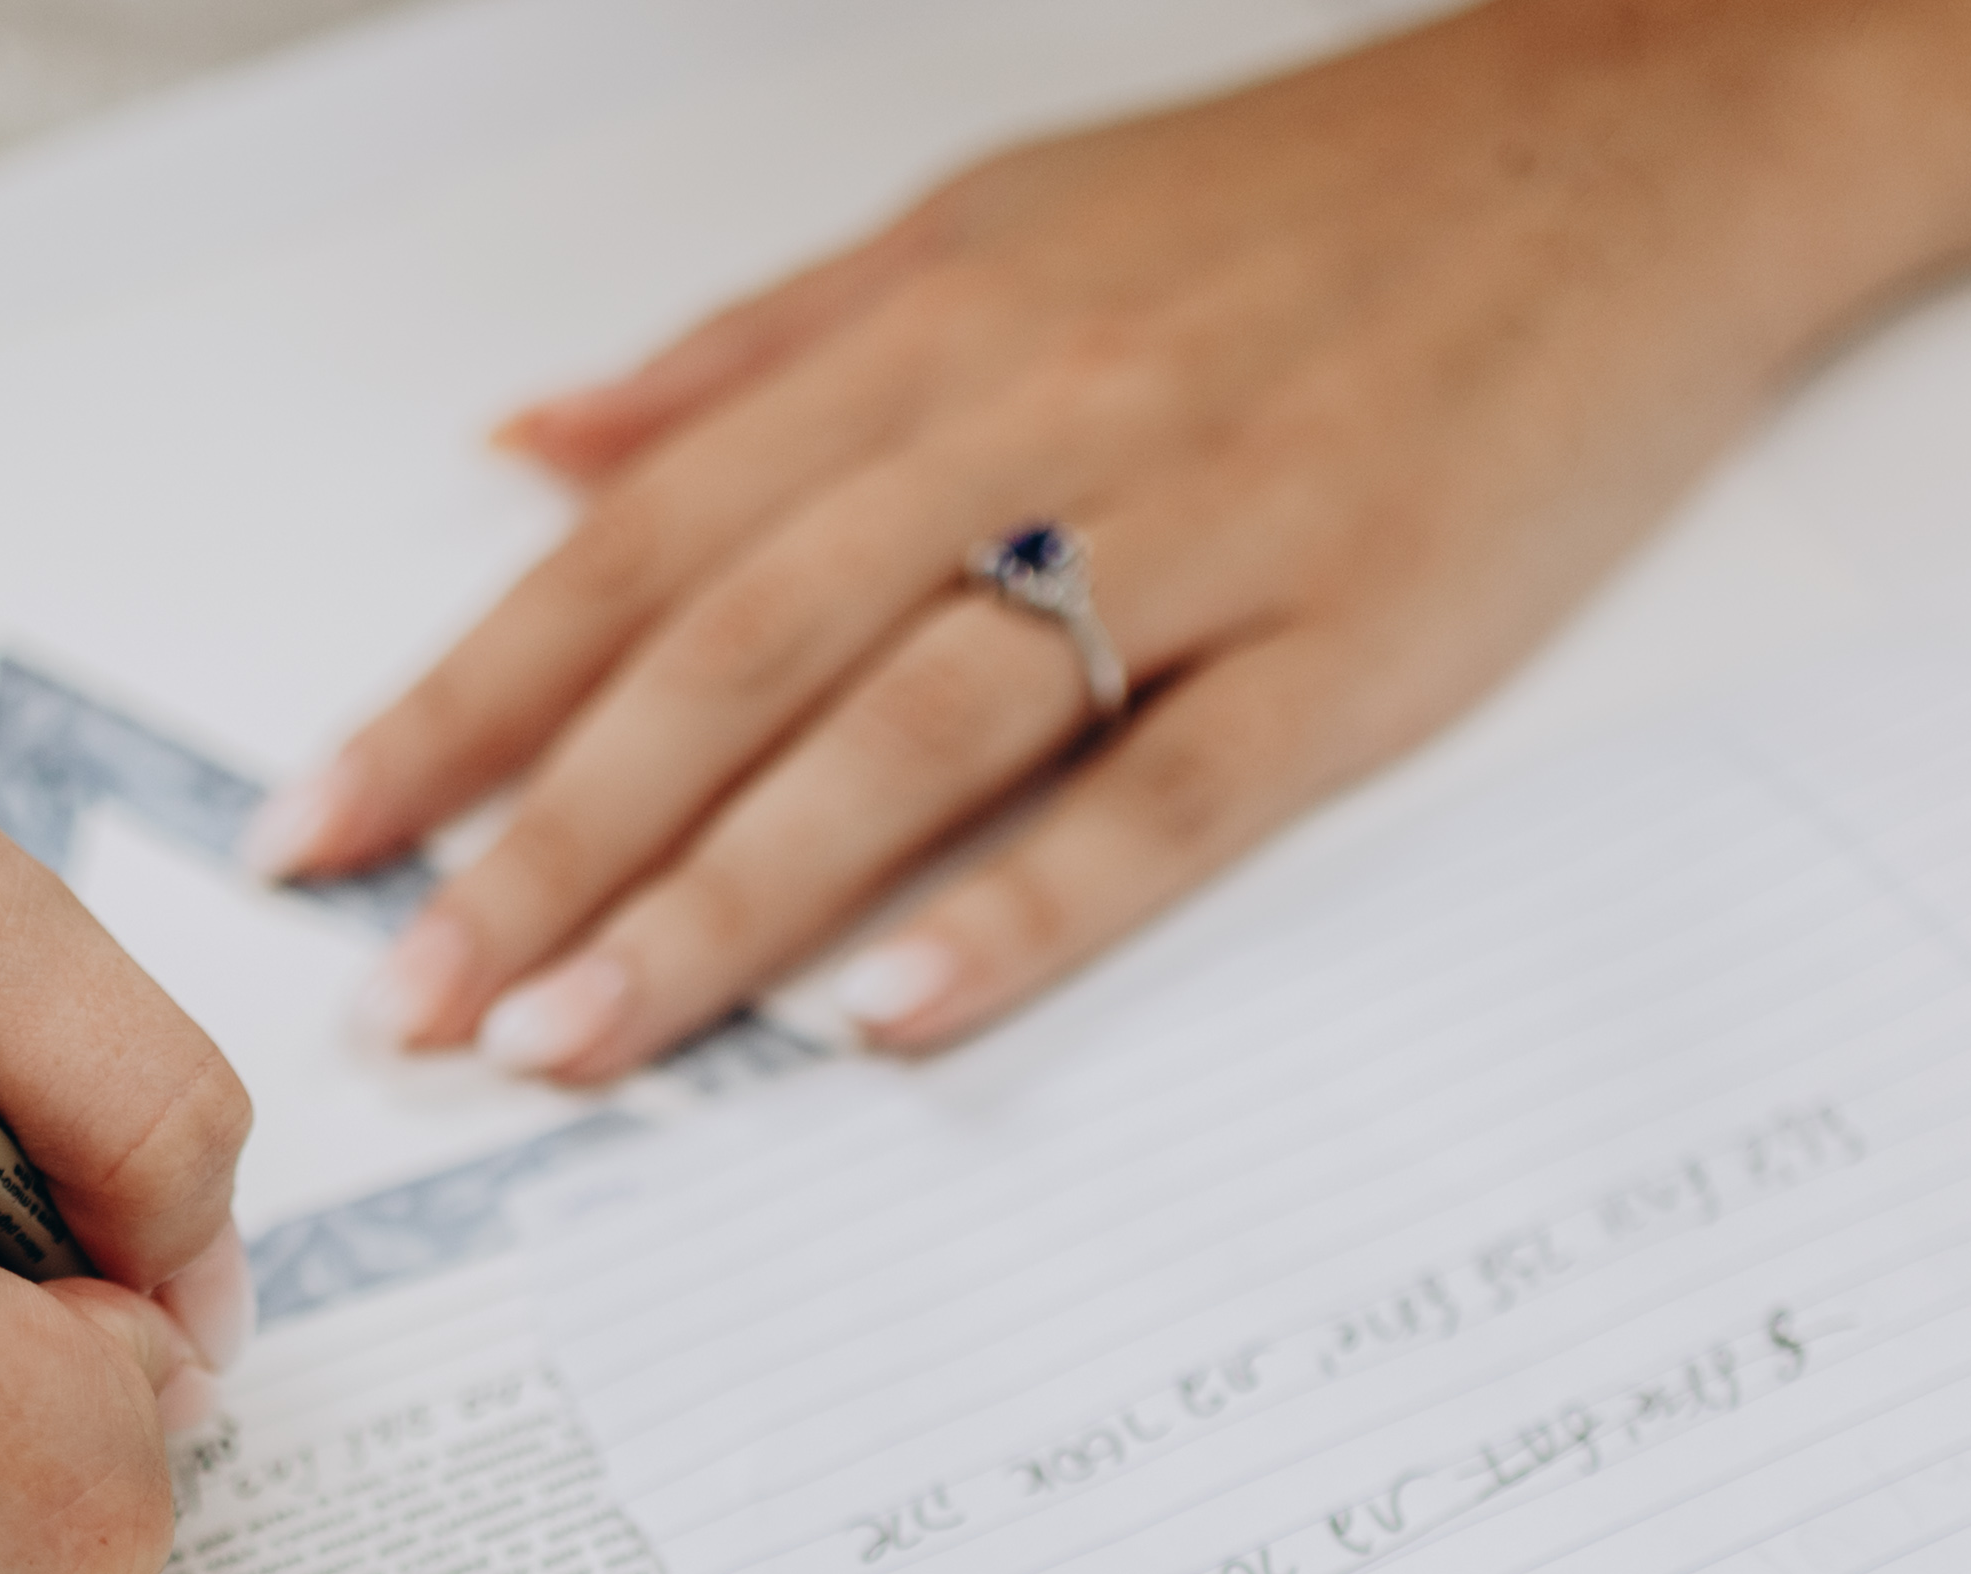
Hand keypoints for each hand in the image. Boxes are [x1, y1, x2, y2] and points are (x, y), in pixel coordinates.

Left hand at [253, 2, 1924, 1076]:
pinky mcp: (1354, 637)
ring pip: (907, 733)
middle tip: (418, 1003)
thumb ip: (750, 357)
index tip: (328, 837)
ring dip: (725, 902)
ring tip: (584, 1042)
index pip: (638, 541)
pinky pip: (1162, 793)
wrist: (1641, 134)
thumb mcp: (993, 223)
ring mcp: (1198, 530)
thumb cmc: (1309, 207)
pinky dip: (1021, 909)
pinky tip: (888, 1018)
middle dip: (548, 842)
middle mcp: (1030, 417)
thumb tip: (529, 447)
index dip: (466, 698)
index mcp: (926, 330)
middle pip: (733, 654)